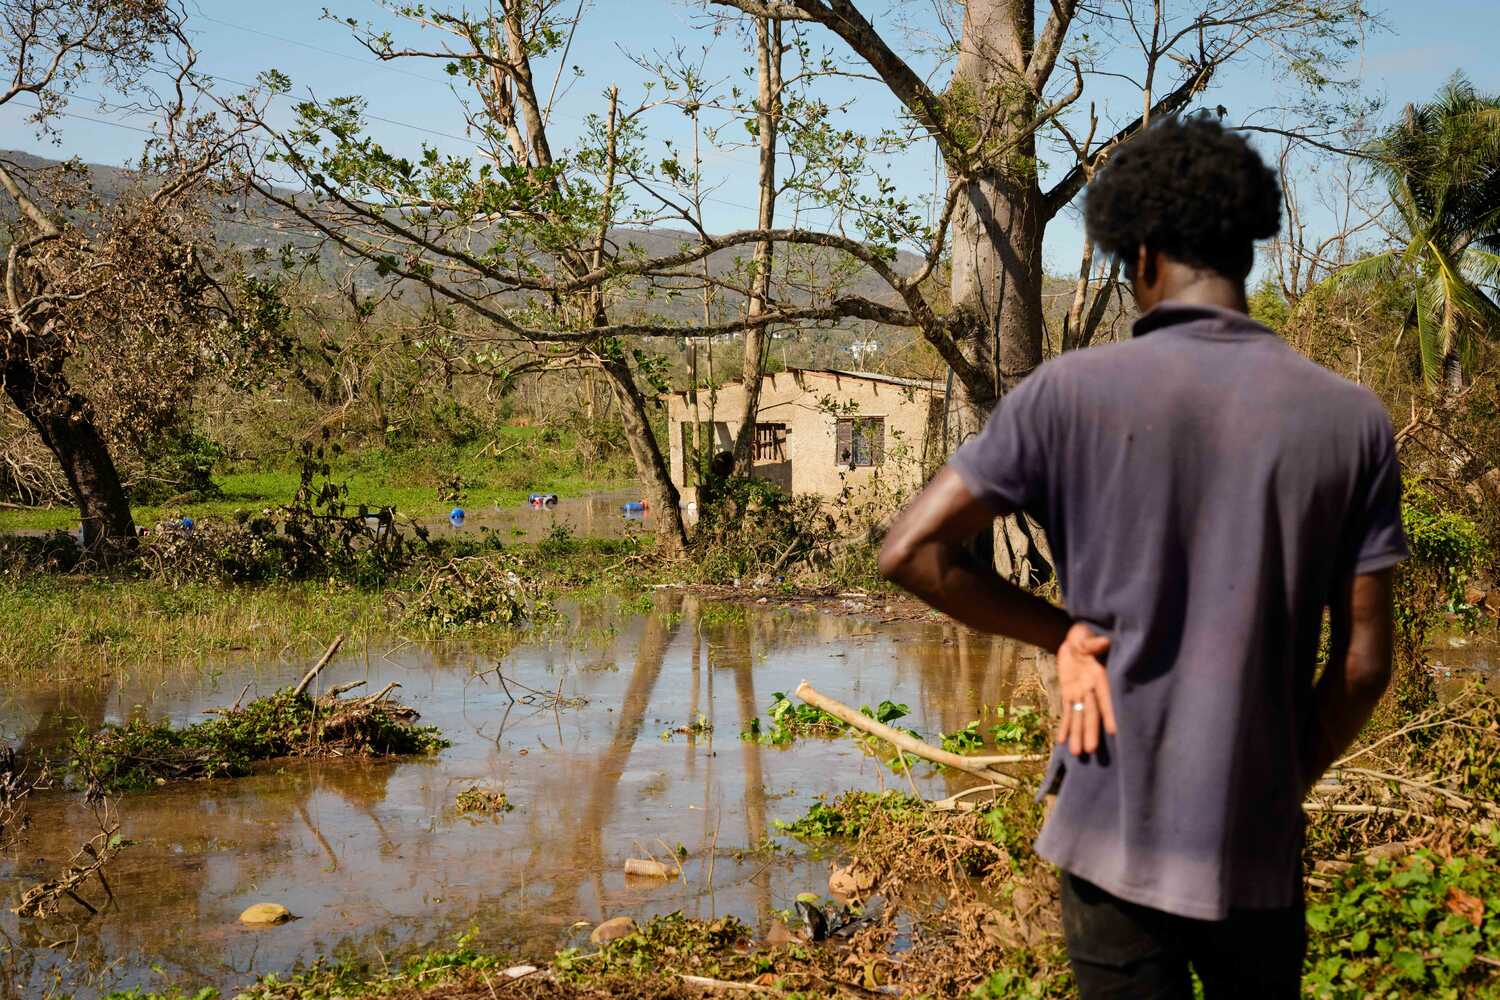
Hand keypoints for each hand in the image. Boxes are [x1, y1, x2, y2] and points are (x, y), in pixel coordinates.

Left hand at [1055, 622, 1114, 756]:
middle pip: (1091, 713)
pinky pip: (1066, 712)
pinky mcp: (1068, 693)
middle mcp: (1091, 689)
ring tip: (1077, 753)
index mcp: (1099, 677)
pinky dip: (1064, 726)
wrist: (1074, 639)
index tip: (1113, 730)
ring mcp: (1080, 693)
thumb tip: (1103, 642)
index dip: (1109, 713)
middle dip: (1091, 731)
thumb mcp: (1086, 637)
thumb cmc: (1085, 635)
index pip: (1105, 697)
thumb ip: (1093, 643)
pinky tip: (1061, 742)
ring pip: (1078, 717)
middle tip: (1092, 751)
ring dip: (1077, 735)